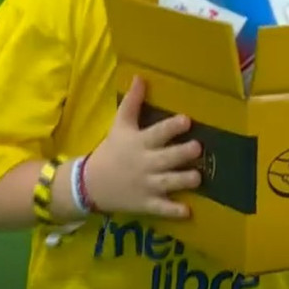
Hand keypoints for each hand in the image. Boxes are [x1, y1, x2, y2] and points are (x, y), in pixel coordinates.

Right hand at [82, 77, 202, 218]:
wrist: (90, 184)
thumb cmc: (111, 150)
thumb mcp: (120, 125)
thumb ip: (132, 102)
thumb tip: (140, 77)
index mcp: (139, 143)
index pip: (157, 133)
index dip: (172, 127)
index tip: (187, 120)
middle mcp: (145, 163)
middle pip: (166, 158)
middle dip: (182, 153)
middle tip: (198, 148)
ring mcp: (146, 185)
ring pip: (168, 183)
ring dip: (184, 180)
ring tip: (198, 178)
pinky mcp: (146, 204)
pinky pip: (162, 209)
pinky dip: (174, 211)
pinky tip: (188, 212)